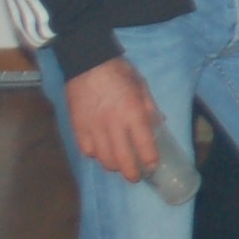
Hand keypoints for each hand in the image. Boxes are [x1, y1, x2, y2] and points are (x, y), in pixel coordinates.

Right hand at [64, 57, 162, 182]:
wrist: (87, 62)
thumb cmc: (119, 72)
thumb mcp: (141, 86)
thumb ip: (150, 108)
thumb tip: (160, 124)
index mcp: (133, 113)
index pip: (145, 146)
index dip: (150, 161)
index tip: (153, 166)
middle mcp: (114, 124)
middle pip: (123, 161)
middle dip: (131, 173)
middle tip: (135, 176)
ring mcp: (94, 128)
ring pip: (104, 160)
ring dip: (113, 165)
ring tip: (119, 164)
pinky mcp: (78, 128)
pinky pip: (87, 151)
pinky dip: (95, 154)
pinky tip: (101, 150)